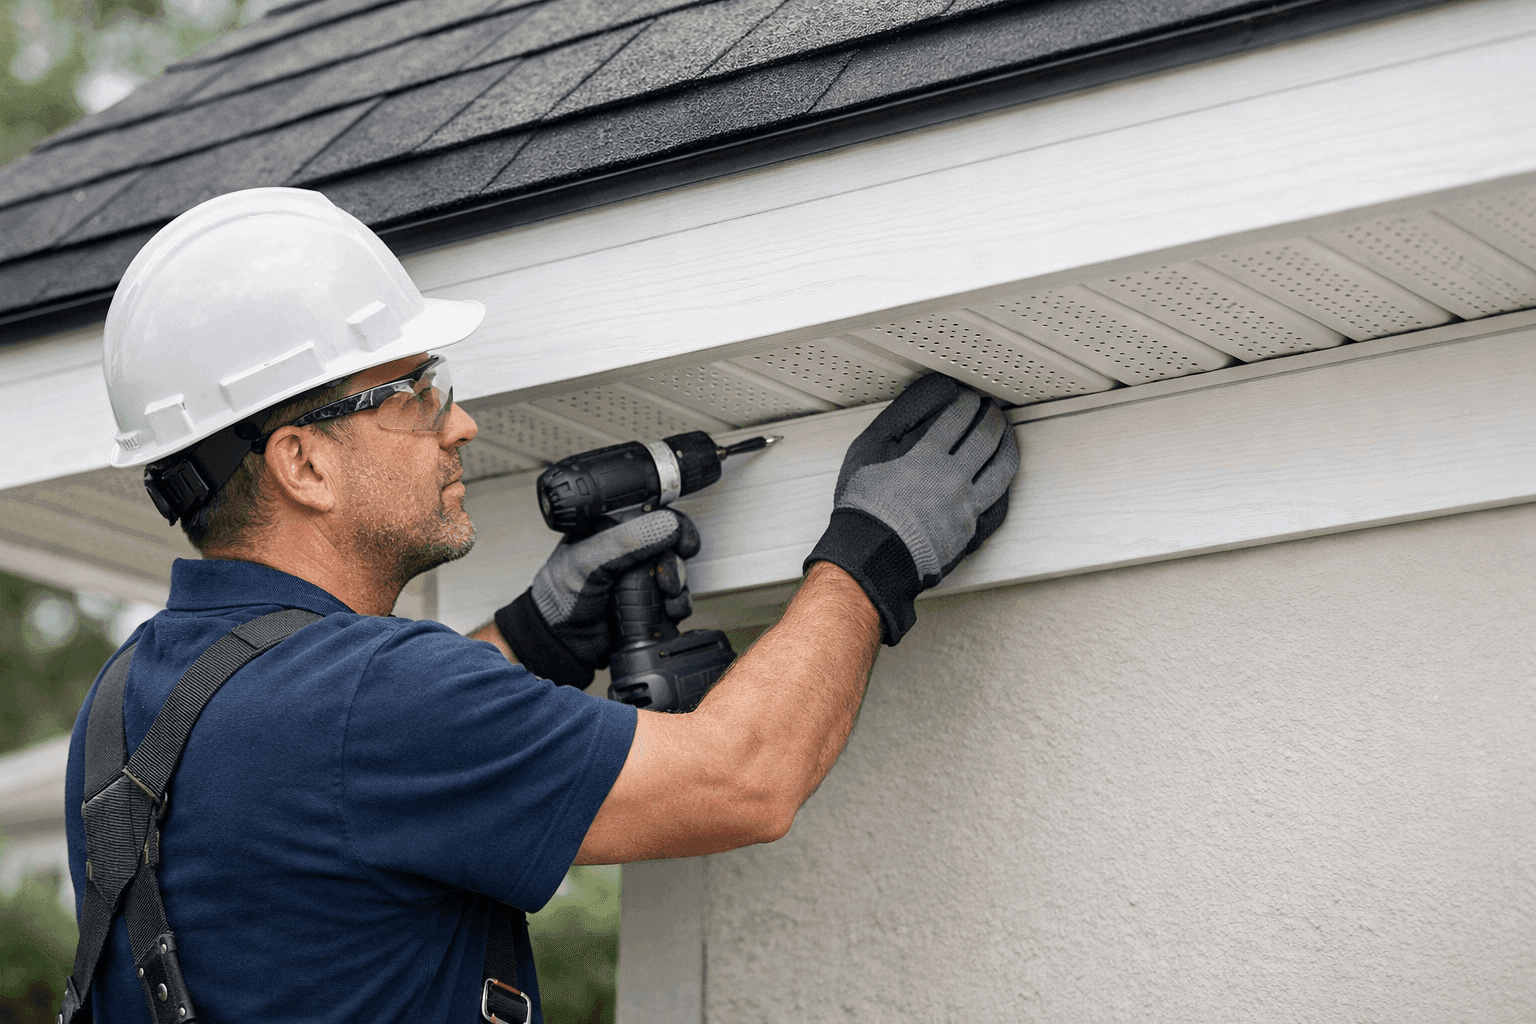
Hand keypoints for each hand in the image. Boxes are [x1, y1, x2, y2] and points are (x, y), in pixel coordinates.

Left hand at [495, 509, 699, 685]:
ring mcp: (640, 579)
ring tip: (665, 597)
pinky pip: (676, 599)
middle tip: (665, 579)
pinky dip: (679, 605)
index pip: (654, 517)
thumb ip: (626, 541)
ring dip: (679, 587)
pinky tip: (667, 611)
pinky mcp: (648, 604)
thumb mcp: (589, 560)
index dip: (675, 527)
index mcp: (613, 530)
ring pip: (678, 574)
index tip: (684, 543)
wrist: (560, 640)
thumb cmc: (561, 595)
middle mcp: (630, 552)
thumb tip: (665, 524)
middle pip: (672, 547)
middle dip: (676, 564)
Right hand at [804, 373, 1017, 643]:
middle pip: (986, 438)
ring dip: (1007, 446)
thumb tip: (933, 394)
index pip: (958, 417)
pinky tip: (1000, 475)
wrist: (870, 559)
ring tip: (1005, 437)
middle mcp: (953, 482)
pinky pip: (1000, 504)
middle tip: (991, 410)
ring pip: (1002, 470)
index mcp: (927, 458)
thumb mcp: (866, 450)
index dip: (966, 403)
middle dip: (992, 417)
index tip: (968, 398)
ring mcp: (965, 509)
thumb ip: (899, 416)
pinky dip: (1004, 484)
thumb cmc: (864, 506)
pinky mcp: (971, 534)